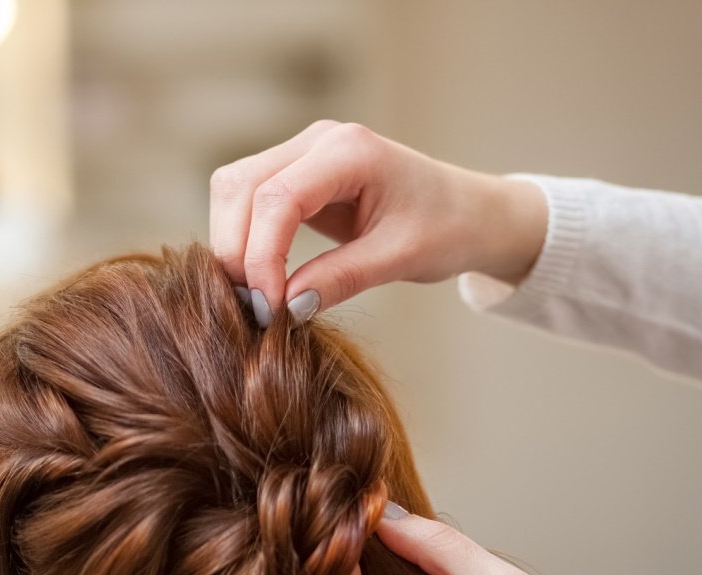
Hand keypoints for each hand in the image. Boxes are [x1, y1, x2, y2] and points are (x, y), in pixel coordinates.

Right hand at [209, 120, 548, 324]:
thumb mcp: (399, 259)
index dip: (261, 257)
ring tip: (257, 294)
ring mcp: (300, 153)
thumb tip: (285, 307)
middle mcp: (317, 141)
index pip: (277, 199)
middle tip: (255, 306)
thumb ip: (340, 279)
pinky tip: (262, 276)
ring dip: (233, 245)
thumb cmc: (447, 228)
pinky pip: (244, 201)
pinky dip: (243, 240)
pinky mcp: (292, 173)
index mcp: (350, 150)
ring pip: (232, 192)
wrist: (469, 212)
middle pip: (239, 188)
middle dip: (236, 251)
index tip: (269, 307)